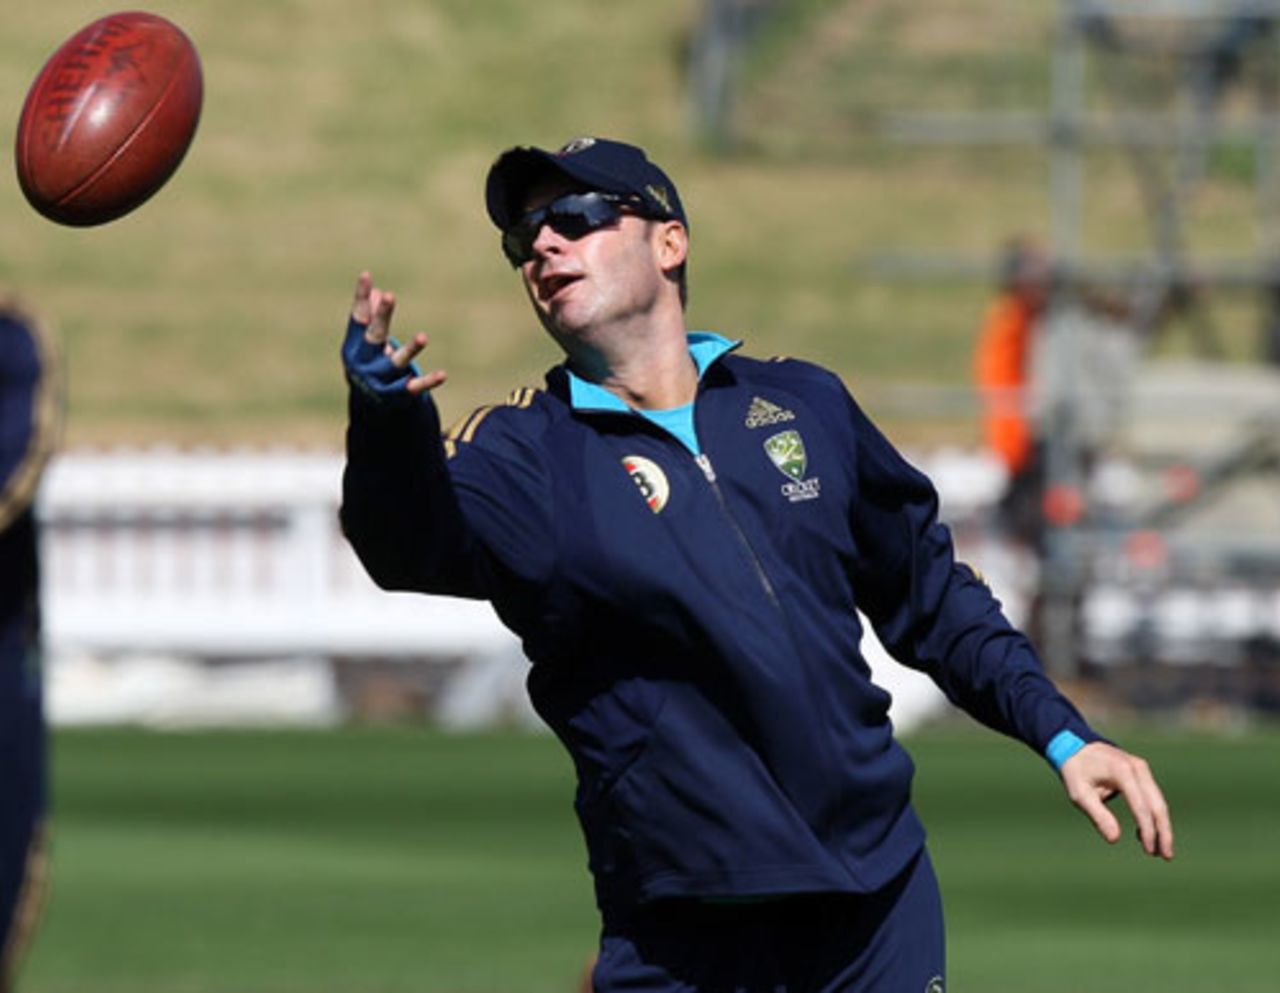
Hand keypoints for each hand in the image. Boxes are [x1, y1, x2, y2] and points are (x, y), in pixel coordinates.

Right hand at [341, 270, 446, 402]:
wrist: (369, 406)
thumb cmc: (369, 363)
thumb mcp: (366, 341)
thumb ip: (371, 317)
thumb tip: (378, 291)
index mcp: (353, 347)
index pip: (358, 319)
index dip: (362, 297)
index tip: (367, 274)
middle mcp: (364, 364)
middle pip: (374, 336)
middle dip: (382, 316)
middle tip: (390, 296)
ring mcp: (380, 380)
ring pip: (396, 362)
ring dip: (410, 349)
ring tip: (423, 337)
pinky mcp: (397, 395)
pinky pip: (414, 387)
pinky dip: (428, 381)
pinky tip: (443, 375)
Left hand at [1060, 741, 1173, 859]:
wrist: (1074, 745)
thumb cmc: (1075, 770)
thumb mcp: (1080, 794)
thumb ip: (1098, 815)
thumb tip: (1115, 839)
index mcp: (1122, 772)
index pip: (1141, 806)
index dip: (1148, 830)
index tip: (1149, 850)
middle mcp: (1137, 768)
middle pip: (1157, 805)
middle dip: (1163, 832)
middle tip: (1166, 856)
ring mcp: (1141, 769)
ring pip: (1158, 802)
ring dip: (1161, 826)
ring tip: (1161, 851)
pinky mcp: (1141, 772)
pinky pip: (1152, 797)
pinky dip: (1152, 816)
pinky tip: (1145, 834)